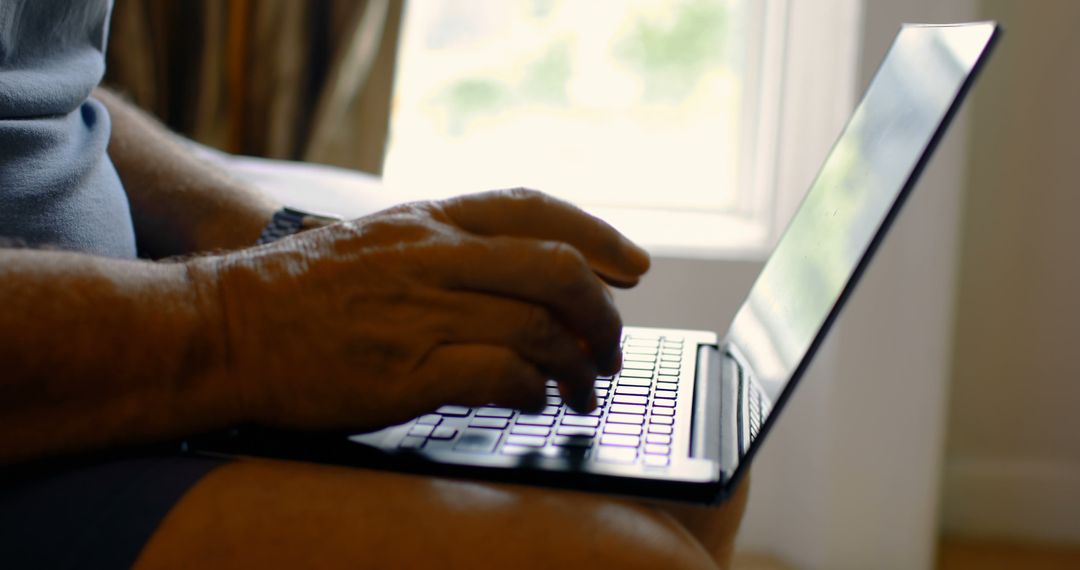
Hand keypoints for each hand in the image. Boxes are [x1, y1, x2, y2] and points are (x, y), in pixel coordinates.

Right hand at [189, 189, 649, 431]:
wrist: (225, 327)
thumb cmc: (300, 291)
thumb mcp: (378, 240)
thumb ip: (444, 247)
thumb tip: (518, 274)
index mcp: (428, 220)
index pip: (536, 208)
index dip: (599, 234)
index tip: (632, 266)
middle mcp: (433, 257)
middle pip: (557, 269)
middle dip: (601, 312)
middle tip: (608, 347)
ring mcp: (422, 312)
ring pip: (539, 327)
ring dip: (575, 365)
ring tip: (579, 390)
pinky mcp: (407, 370)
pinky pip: (501, 373)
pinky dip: (532, 389)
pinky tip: (532, 399)